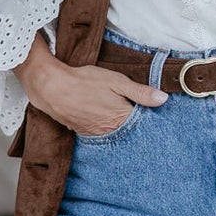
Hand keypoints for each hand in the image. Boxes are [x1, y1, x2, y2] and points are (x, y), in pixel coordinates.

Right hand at [14, 32, 167, 135]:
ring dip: (120, 128)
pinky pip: (100, 133)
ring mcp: (96, 134)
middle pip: (130, 132)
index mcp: (122, 118)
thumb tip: (163, 99)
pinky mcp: (83, 132)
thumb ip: (140, 92)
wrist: (52, 88)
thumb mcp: (116, 81)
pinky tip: (105, 119)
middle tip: (141, 119)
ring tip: (121, 118)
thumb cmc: (85, 81)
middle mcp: (110, 131)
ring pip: (115, 134)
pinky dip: (106, 128)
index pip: (144, 125)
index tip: (158, 119)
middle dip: (136, 126)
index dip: (151, 119)